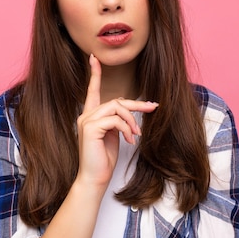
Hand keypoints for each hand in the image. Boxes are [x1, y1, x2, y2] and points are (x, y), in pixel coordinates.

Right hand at [75, 54, 158, 188]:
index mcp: (91, 116)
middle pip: (116, 100)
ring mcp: (86, 121)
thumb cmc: (104, 160)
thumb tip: (130, 112)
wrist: (94, 179)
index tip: (94, 58)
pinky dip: (127, 128)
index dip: (95, 74)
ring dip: (132, 120)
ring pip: (116, 107)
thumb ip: (118, 121)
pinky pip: (115, 119)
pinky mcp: (90, 128)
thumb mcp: (114, 136)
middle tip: (152, 108)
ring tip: (136, 135)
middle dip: (136, 105)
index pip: (92, 91)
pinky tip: (129, 140)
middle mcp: (86, 115)